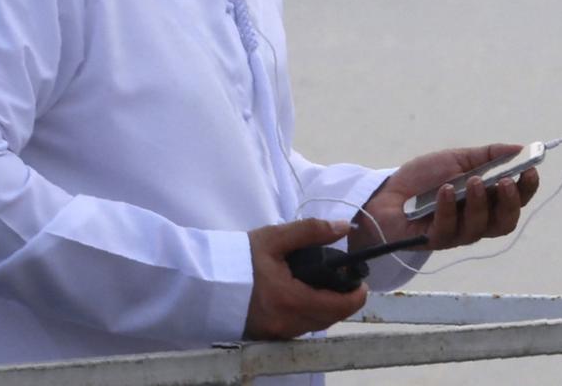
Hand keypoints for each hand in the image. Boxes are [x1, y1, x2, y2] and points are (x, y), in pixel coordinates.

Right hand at [244, 217, 367, 339]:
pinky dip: (306, 315)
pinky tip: (302, 297)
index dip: (357, 295)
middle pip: (329, 318)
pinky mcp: (264, 335)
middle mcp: (286, 323)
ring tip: (324, 286)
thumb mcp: (275, 238)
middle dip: (342, 302)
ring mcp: (275, 333)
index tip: (361, 282)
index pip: (339, 306)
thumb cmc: (237, 260)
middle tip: (344, 281)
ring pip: (313, 325)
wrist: (201, 284)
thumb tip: (342, 227)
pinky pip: (296, 329)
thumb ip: (311, 231)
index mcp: (292, 300)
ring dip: (325, 309)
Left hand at [352, 143, 539, 253]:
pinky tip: (444, 191)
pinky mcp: (435, 240)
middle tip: (505, 182)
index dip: (527, 188)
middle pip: (506, 222)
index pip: (517, 200)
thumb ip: (488, 156)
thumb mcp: (458, 159)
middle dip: (510, 202)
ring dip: (479, 202)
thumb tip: (521, 148)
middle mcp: (477, 221)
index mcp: (487, 201)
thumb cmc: (424, 178)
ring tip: (471, 182)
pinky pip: (448, 229)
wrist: (386, 193)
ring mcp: (457, 233)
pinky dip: (448, 208)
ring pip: (480, 227)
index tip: (529, 169)